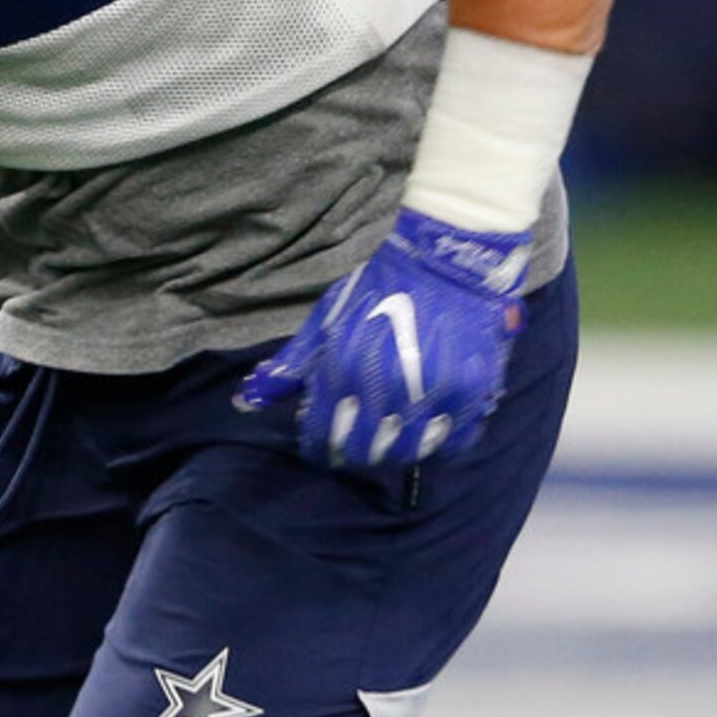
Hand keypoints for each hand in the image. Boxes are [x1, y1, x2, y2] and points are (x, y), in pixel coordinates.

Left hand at [238, 207, 529, 474]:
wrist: (443, 265)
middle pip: (367, 449)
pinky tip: (427, 429)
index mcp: (345, 370)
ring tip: (391, 435)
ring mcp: (433, 395)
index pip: (324, 434)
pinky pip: (453, 442)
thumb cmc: (376, 292)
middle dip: (356, 449)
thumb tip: (245, 402)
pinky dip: (439, 443)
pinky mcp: (471, 396)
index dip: (318, 447)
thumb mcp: (325, 323)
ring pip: (410, 451)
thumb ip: (289, 368)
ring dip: (397, 449)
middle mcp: (387, 389)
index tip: (320, 449)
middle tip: (357, 441)